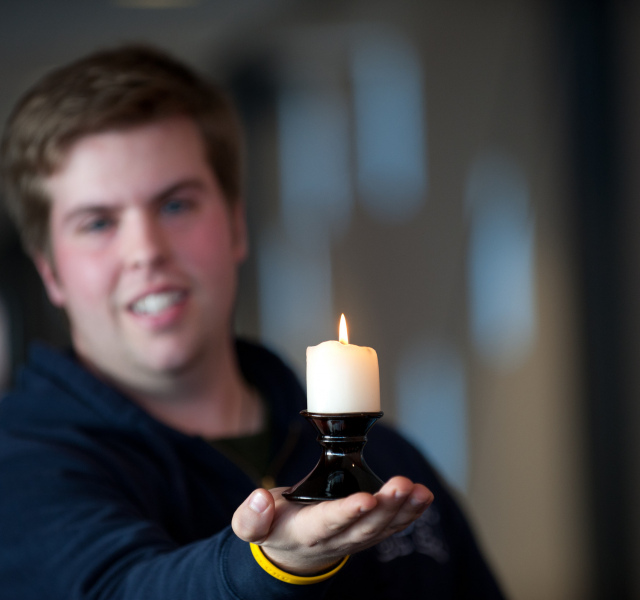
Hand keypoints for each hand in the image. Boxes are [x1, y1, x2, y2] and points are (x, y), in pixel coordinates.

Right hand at [232, 476, 433, 575]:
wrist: (294, 551)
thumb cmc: (276, 527)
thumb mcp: (251, 526)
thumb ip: (249, 517)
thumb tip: (260, 497)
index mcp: (305, 533)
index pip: (328, 522)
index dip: (347, 512)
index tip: (365, 499)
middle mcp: (336, 538)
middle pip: (364, 525)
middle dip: (385, 505)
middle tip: (401, 484)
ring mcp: (356, 537)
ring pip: (383, 526)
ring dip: (403, 508)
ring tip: (419, 491)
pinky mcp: (369, 532)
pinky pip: (392, 526)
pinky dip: (410, 513)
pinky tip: (424, 497)